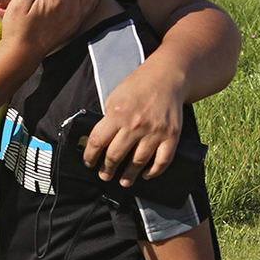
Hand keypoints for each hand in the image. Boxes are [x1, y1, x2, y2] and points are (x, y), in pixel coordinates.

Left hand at [82, 63, 182, 186]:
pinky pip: (162, 161)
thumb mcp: (114, 98)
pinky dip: (154, 172)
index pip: (97, 141)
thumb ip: (107, 118)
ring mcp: (155, 131)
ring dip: (129, 175)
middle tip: (104, 176)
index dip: (90, 155)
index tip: (88, 162)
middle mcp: (135, 124)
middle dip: (107, 169)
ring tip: (124, 182)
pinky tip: (146, 175)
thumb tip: (98, 140)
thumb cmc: (137, 87)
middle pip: (115, 155)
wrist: (166, 78)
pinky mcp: (171, 136)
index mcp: (117, 114)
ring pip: (138, 162)